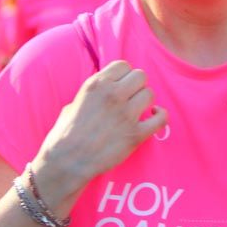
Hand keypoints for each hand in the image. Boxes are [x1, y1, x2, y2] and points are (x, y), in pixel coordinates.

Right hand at [32, 60, 166, 206]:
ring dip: (145, 101)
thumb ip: (95, 93)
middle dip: (136, 86)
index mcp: (97, 85)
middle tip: (130, 98)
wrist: (67, 161)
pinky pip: (161, 118)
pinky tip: (153, 117)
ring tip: (137, 110)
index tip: (121, 85)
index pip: (123, 65)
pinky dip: (160, 116)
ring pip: (150, 94)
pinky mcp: (136, 134)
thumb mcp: (74, 102)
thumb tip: (107, 89)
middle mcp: (113, 95)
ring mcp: (126, 114)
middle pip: (140, 76)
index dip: (124, 75)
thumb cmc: (65, 134)